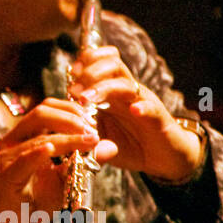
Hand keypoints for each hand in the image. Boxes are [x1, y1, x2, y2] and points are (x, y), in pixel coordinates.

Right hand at [0, 98, 117, 222]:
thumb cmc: (36, 200)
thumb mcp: (66, 177)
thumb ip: (85, 160)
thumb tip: (111, 146)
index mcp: (26, 136)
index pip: (47, 108)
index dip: (72, 109)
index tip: (94, 121)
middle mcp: (14, 141)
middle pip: (41, 113)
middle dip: (71, 118)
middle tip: (93, 130)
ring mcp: (8, 157)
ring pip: (39, 137)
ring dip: (67, 138)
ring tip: (88, 141)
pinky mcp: (6, 175)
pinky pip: (23, 160)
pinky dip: (38, 153)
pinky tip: (52, 149)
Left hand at [68, 47, 201, 181]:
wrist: (164, 160)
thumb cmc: (130, 145)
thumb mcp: (101, 137)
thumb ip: (82, 129)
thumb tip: (58, 124)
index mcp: (113, 92)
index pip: (101, 62)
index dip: (85, 63)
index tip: (70, 77)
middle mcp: (128, 93)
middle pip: (113, 64)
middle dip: (90, 72)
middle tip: (75, 90)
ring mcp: (144, 104)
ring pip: (126, 83)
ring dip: (104, 87)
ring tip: (87, 99)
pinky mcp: (159, 120)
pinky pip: (152, 108)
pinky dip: (143, 107)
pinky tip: (134, 110)